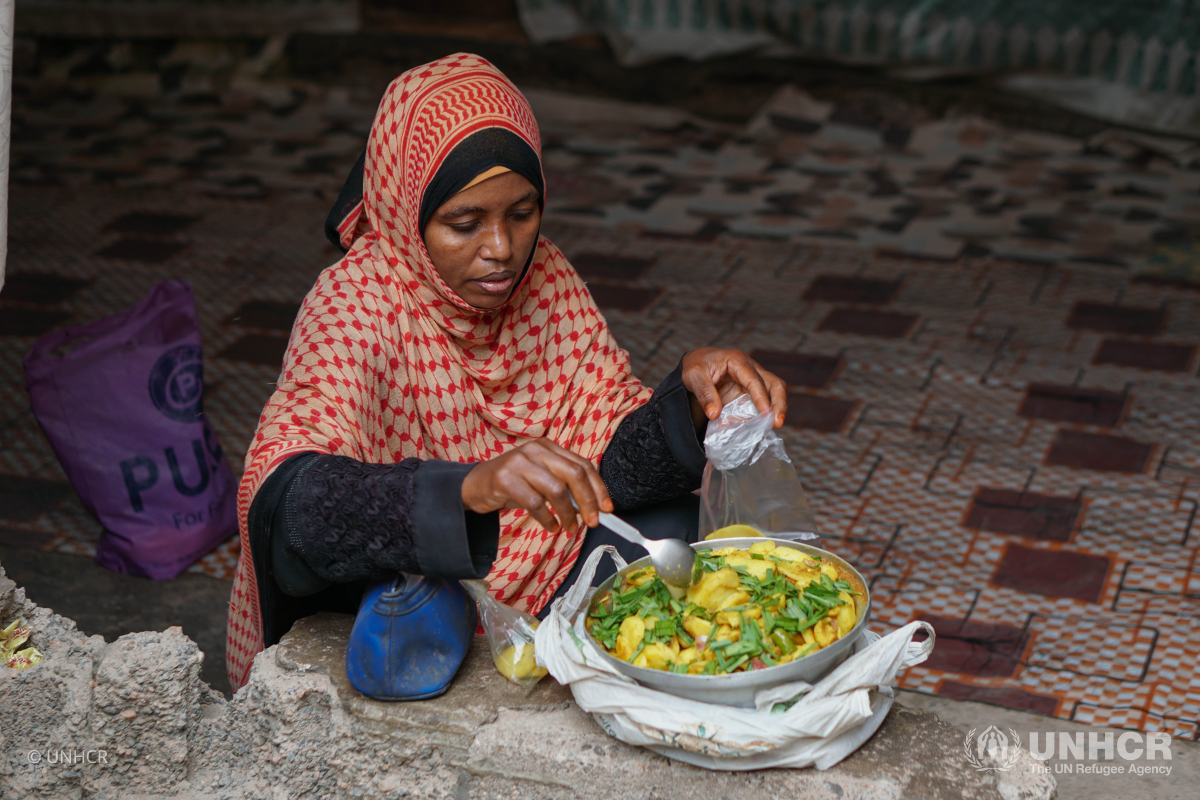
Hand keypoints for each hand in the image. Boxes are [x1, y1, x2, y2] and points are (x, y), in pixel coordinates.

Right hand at [461, 439, 612, 532]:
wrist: (475, 485)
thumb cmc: (514, 485)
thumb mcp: (541, 479)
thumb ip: (564, 486)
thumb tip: (594, 507)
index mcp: (549, 447)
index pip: (583, 465)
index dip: (599, 488)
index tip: (607, 509)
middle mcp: (536, 450)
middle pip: (574, 474)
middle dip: (588, 501)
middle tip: (592, 521)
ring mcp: (520, 462)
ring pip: (556, 490)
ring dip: (568, 514)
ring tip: (569, 527)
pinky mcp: (505, 478)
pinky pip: (535, 503)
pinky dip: (547, 519)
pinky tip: (551, 526)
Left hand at [681, 348, 788, 428]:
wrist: (696, 367)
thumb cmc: (696, 366)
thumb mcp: (693, 376)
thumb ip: (704, 394)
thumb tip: (714, 414)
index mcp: (737, 361)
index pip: (754, 380)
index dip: (761, 397)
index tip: (765, 414)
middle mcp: (750, 369)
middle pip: (774, 384)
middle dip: (779, 403)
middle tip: (777, 423)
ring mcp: (752, 383)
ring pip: (772, 394)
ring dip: (773, 411)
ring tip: (769, 428)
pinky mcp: (749, 394)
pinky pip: (758, 407)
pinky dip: (757, 418)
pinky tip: (750, 429)